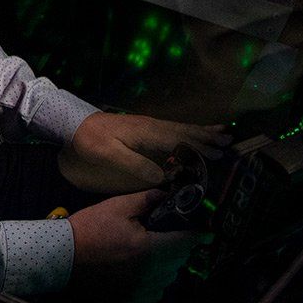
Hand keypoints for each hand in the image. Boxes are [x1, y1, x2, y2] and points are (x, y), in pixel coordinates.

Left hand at [59, 112, 229, 194]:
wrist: (72, 125)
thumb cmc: (89, 142)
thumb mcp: (108, 156)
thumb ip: (135, 166)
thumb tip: (163, 176)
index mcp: (146, 133)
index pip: (178, 141)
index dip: (199, 150)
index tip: (217, 155)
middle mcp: (151, 127)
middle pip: (185, 132)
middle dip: (207, 138)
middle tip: (229, 143)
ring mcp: (148, 127)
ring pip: (181, 129)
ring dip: (201, 132)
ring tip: (221, 133)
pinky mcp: (144, 130)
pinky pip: (172, 130)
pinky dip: (188, 131)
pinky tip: (192, 134)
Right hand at [66, 189, 202, 302]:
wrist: (60, 260)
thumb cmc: (88, 230)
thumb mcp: (117, 207)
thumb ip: (147, 200)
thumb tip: (166, 194)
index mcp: (149, 249)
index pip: (186, 243)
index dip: (200, 236)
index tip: (210, 233)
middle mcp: (149, 274)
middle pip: (179, 261)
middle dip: (179, 247)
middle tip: (171, 235)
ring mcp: (139, 291)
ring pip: (168, 278)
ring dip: (168, 265)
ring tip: (154, 252)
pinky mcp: (129, 301)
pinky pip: (155, 292)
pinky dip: (155, 282)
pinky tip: (142, 271)